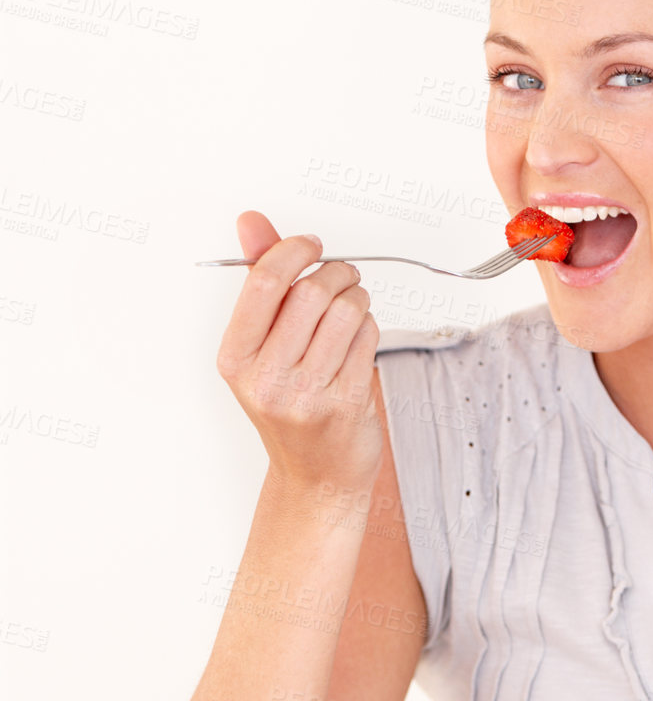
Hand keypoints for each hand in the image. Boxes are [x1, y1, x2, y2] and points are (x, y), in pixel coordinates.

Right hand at [215, 211, 382, 493]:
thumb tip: (253, 222)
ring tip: (353, 308)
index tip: (311, 244)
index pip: (264, 283)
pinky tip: (359, 341)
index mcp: (236, 358)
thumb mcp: (262, 349)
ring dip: (358, 298)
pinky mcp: (347, 403)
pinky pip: (368, 338)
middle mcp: (267, 378)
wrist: (318, 477)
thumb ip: (261, 282)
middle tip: (344, 276)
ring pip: (346, 312)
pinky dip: (369, 328)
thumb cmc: (290, 407)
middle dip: (336, 273)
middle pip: (311, 292)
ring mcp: (308, 393)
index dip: (294, 251)